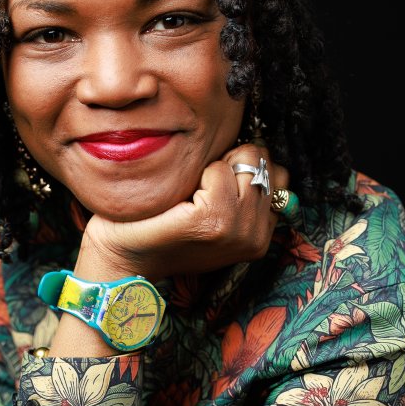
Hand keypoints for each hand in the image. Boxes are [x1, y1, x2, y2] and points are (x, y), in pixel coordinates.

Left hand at [73, 141, 290, 283]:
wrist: (124, 257)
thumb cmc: (164, 228)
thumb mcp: (216, 213)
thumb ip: (242, 191)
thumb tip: (257, 148)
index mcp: (261, 235)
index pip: (280, 175)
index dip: (245, 167)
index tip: (216, 186)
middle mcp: (256, 236)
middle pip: (262, 162)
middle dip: (231, 162)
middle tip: (201, 190)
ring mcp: (238, 230)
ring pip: (244, 162)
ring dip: (215, 167)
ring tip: (192, 195)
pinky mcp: (213, 220)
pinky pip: (218, 170)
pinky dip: (199, 173)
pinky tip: (182, 200)